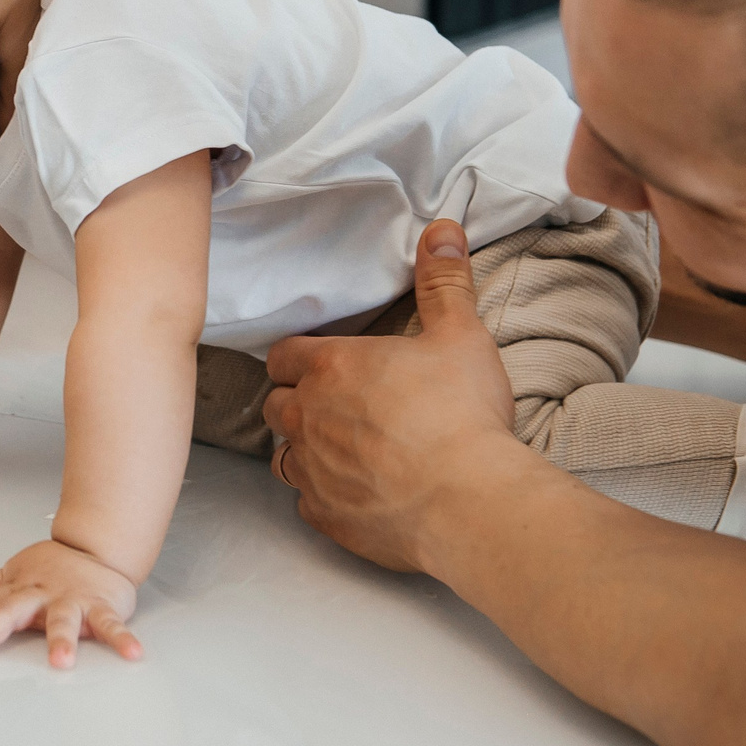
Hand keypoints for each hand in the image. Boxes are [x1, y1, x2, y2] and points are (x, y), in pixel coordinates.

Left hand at [0, 539, 141, 667]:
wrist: (98, 546)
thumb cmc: (54, 566)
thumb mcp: (15, 572)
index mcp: (20, 587)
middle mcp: (42, 594)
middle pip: (14, 610)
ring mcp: (73, 600)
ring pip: (64, 619)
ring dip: (63, 640)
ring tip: (61, 662)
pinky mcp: (102, 606)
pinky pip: (112, 625)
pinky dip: (122, 639)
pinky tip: (132, 654)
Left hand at [262, 218, 529, 573]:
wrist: (470, 500)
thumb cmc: (461, 413)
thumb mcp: (460, 336)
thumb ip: (444, 282)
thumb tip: (441, 229)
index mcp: (330, 367)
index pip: (282, 355)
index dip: (298, 358)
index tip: (319, 365)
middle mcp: (307, 417)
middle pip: (276, 404)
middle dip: (297, 402)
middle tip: (334, 406)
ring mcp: (311, 471)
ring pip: (283, 455)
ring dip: (303, 450)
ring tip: (339, 449)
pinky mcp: (326, 516)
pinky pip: (307, 502)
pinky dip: (323, 496)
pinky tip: (352, 493)